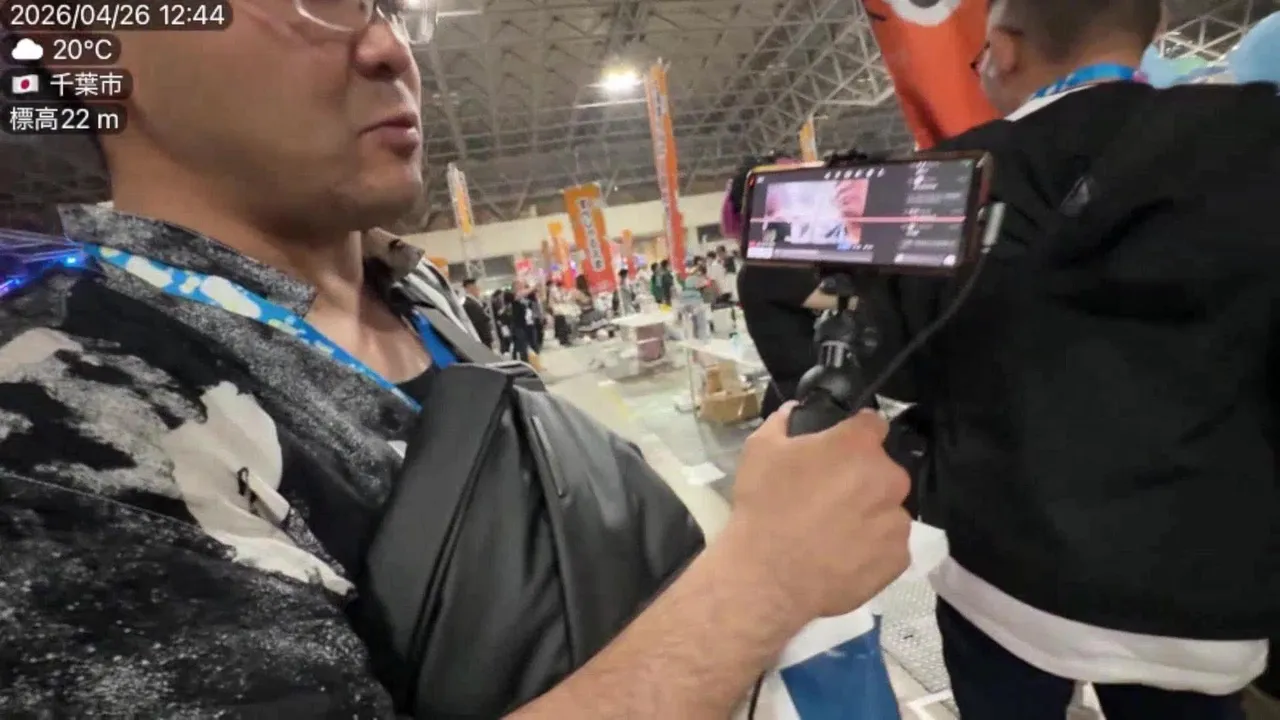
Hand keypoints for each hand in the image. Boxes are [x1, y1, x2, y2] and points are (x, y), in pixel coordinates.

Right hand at [727, 404, 911, 618]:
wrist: (768, 577)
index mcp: (858, 446)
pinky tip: (843, 556)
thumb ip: (783, 423)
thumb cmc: (764, 507)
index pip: (873, 424)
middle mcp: (888, 478)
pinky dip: (873, 548)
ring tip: (836, 532)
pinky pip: (890, 545)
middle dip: (863, 478)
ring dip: (870, 513)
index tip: (839, 448)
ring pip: (888, 509)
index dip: (855, 433)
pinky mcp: (898, 558)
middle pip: (884, 470)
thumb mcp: (759, 451)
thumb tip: (795, 412)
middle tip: (830, 496)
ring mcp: (897, 521)